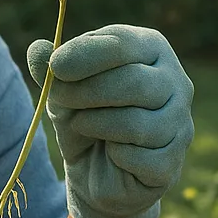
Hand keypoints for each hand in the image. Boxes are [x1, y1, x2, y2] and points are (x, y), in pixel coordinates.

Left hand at [27, 25, 193, 217]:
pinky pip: (143, 158)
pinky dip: (116, 156)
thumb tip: (37, 49)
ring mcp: (181, 123)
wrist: (96, 173)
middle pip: (134, 82)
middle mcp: (175, 82)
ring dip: (96, 124)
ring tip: (81, 124)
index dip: (86, 55)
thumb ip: (50, 70)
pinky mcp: (172, 162)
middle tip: (59, 99)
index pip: (124, 44)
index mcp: (150, 50)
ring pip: (138, 123)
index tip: (55, 66)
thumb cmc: (85, 119)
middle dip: (87, 92)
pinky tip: (111, 153)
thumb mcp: (62, 91)